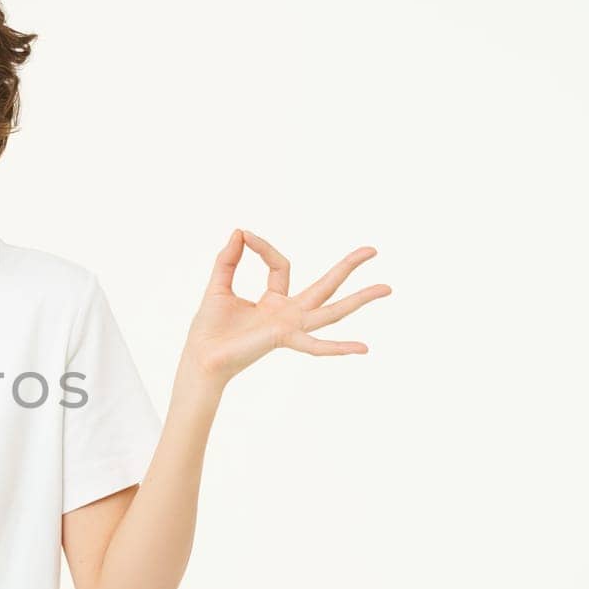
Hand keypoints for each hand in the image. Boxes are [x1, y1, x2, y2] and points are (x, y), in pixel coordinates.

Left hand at [182, 229, 390, 386]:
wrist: (201, 356)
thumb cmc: (210, 329)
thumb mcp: (219, 286)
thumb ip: (229, 260)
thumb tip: (240, 231)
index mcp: (273, 301)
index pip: (281, 265)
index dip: (263, 248)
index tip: (245, 236)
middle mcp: (287, 314)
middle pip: (325, 286)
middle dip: (347, 267)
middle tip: (372, 250)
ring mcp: (290, 327)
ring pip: (331, 311)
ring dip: (359, 300)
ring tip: (387, 288)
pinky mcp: (283, 338)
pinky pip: (314, 344)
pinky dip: (338, 348)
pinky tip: (363, 348)